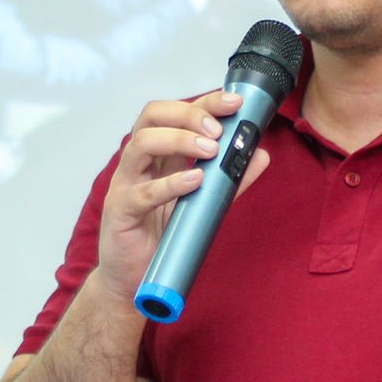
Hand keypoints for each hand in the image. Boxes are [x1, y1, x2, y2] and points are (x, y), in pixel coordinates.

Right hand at [97, 91, 269, 300]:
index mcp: (157, 154)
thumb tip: (260, 155)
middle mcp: (138, 162)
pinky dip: (170, 184)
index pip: (175, 113)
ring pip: (142, 144)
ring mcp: (125, 184)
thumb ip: (229, 179)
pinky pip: (142, 192)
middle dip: (189, 115)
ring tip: (210, 152)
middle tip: (218, 131)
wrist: (130, 278)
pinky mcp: (120, 211)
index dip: (204, 102)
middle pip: (153, 117)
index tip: (234, 103)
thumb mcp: (200, 202)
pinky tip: (194, 182)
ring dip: (179, 140)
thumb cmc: (160, 235)